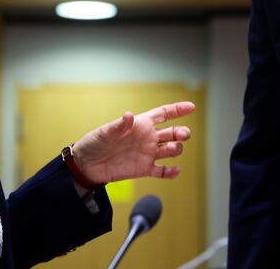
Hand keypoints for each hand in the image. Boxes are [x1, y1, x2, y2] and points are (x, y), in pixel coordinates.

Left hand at [71, 101, 194, 183]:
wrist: (87, 165)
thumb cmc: (95, 142)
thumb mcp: (105, 132)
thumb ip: (119, 125)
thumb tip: (129, 115)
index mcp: (140, 124)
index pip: (164, 114)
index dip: (178, 109)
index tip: (192, 107)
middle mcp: (148, 138)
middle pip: (172, 132)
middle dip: (181, 132)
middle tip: (183, 134)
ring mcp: (147, 153)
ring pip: (170, 150)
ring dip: (176, 149)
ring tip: (172, 149)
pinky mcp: (144, 169)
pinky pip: (162, 171)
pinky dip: (170, 172)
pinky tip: (176, 171)